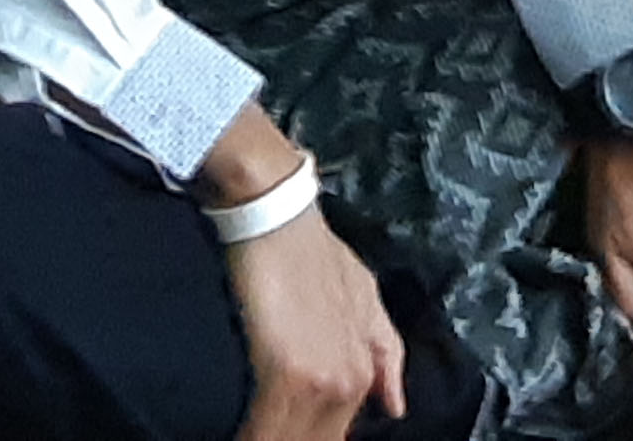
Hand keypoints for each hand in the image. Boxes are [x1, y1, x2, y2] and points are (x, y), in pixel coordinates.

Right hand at [199, 108, 405, 439]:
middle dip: (287, 439)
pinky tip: (237, 435)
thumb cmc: (308, 249)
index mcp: (364, 370)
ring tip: (245, 432)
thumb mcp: (361, 296)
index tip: (282, 432)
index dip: (304, 439)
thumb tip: (395, 407)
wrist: (276, 213)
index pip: (336, 437)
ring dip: (268, 439)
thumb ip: (382, 353)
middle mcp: (351, 382)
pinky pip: (268, 433)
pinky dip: (253, 438)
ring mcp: (325, 381)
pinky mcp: (290, 375)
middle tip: (262, 431)